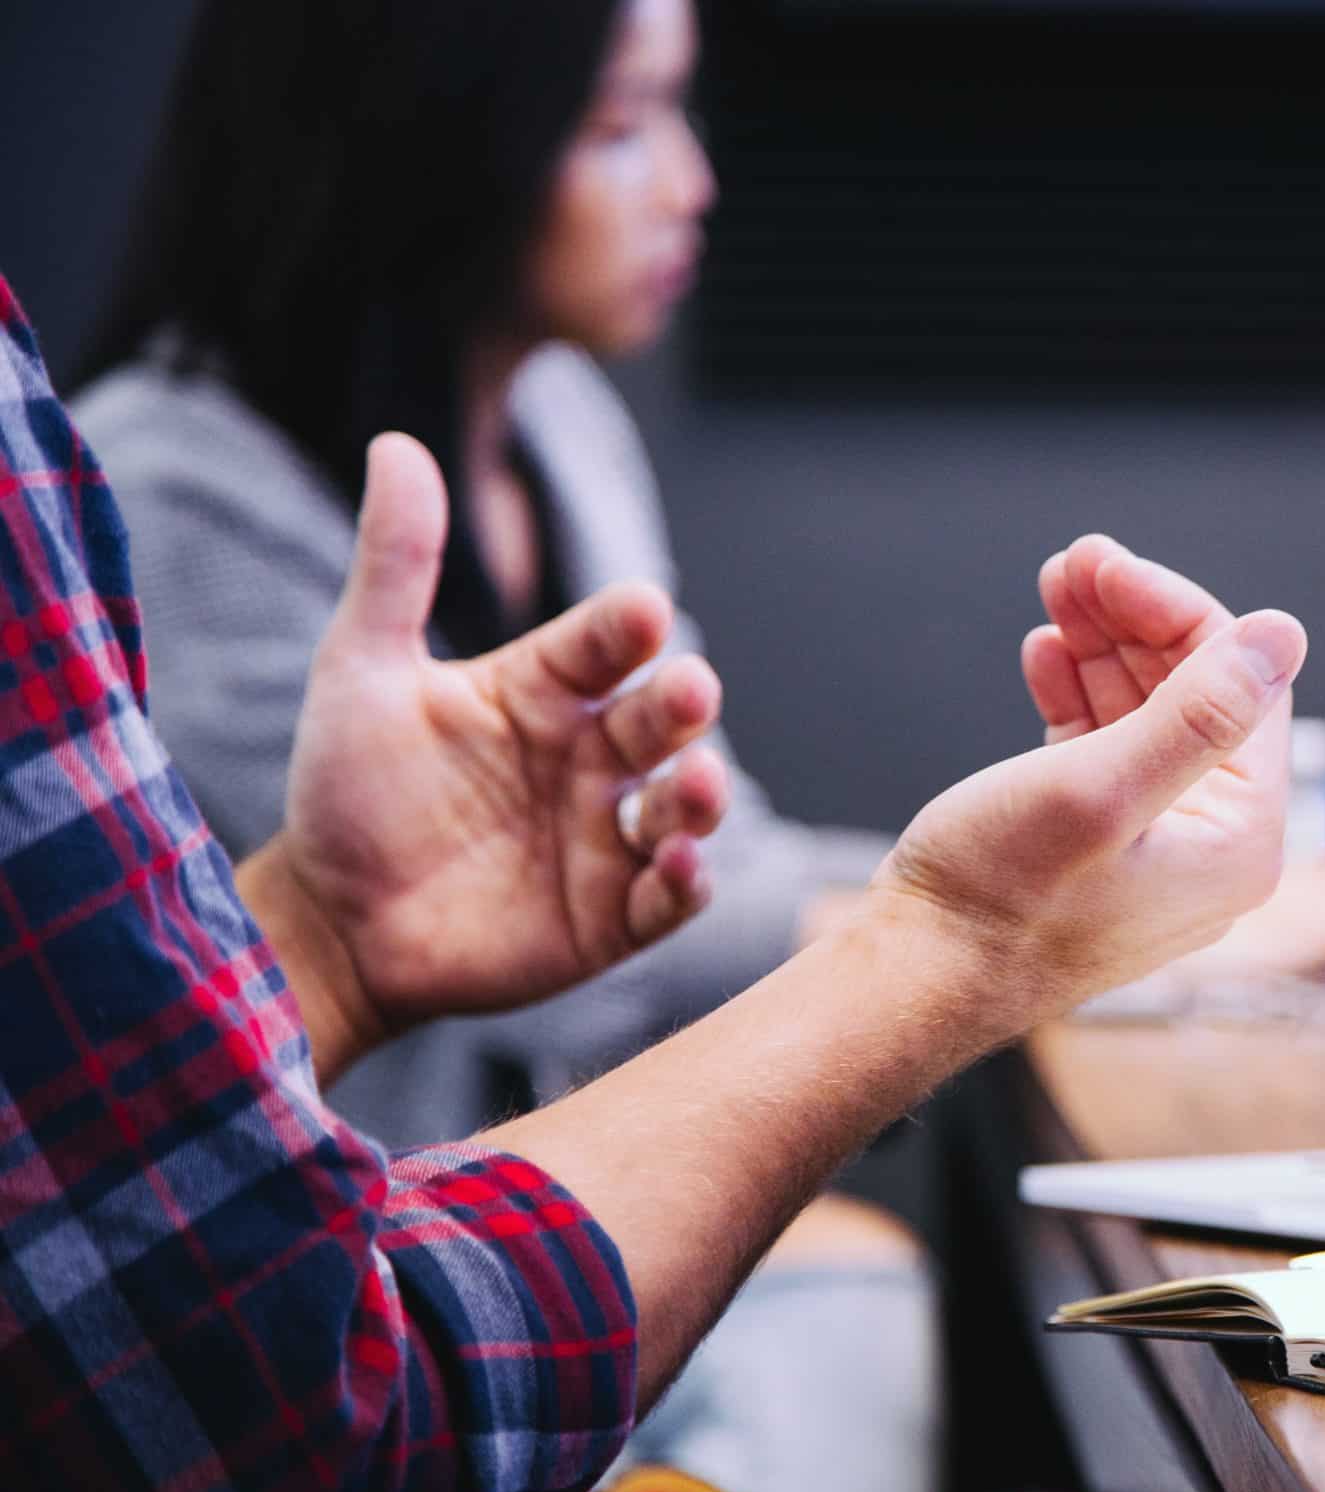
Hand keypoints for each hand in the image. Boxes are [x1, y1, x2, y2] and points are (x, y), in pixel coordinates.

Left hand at [245, 434, 730, 1078]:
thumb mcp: (361, 669)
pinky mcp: (611, 917)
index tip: (641, 610)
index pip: (603, 644)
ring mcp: (606, 838)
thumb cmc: (348, 790)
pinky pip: (667, 897)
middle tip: (689, 690)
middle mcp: (590, 757)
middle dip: (682, 704)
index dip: (625, 627)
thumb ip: (395, 565)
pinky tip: (678, 865)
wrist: (329, 921)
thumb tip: (396, 443)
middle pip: (659, 721)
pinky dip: (685, 882)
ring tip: (697, 785)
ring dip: (701, 795)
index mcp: (545, 691)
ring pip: (682, 806)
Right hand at [864, 535, 1306, 1027]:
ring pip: (1146, 714)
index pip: (1241, 688)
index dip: (1176, 612)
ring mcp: (1155, 847)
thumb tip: (1283, 635)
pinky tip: (1047, 654)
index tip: (1106, 564)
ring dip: (1103, 646)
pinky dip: (1079, 695)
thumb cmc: (999, 901)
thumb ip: (1198, 713)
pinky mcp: (1098, 846)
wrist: (915, 979)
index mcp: (1239, 840)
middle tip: (1074, 562)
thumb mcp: (1101, 789)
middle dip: (1135, 620)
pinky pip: (1107, 749)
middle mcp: (1211, 847)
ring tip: (1055, 590)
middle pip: (1196, 694)